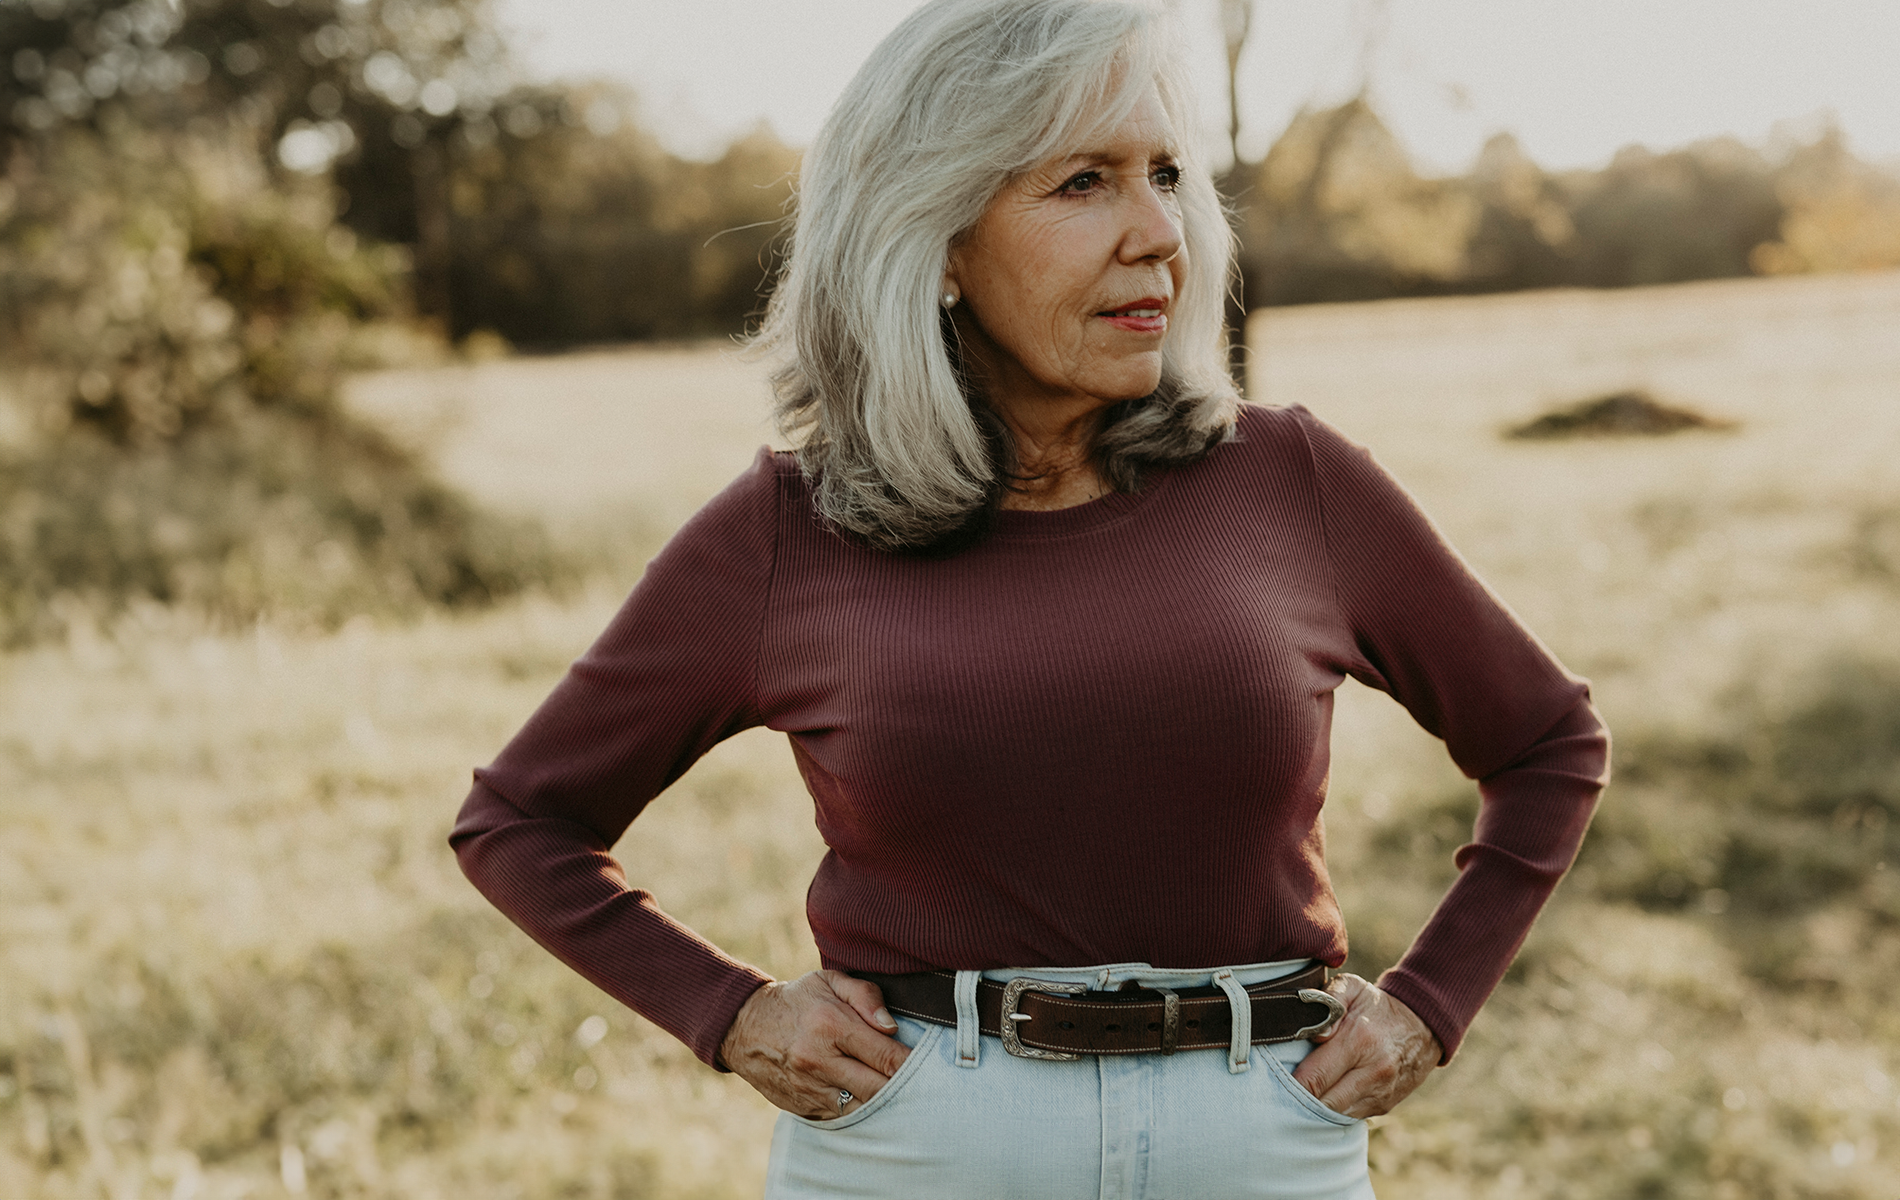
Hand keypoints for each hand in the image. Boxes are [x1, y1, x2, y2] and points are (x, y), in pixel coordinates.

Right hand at [719, 970, 909, 1118]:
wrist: (744, 1027)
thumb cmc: (798, 1000)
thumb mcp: (829, 981)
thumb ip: (866, 996)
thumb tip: (892, 1026)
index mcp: (831, 1026)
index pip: (886, 1056)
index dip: (913, 1065)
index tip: (930, 1065)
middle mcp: (820, 1061)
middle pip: (879, 1090)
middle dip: (904, 1089)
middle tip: (922, 1085)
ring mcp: (810, 1088)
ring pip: (862, 1110)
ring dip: (883, 1105)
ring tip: (901, 1097)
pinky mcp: (803, 1107)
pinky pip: (842, 1117)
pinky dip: (860, 1112)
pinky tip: (871, 1102)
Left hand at [1291, 973, 1440, 1118]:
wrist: (1424, 1025)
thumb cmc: (1377, 1005)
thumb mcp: (1353, 987)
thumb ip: (1328, 999)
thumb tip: (1315, 1033)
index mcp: (1359, 1041)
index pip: (1314, 1078)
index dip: (1289, 1083)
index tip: (1274, 1078)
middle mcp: (1372, 1072)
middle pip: (1321, 1104)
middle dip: (1298, 1100)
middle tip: (1280, 1091)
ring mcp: (1380, 1093)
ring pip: (1335, 1116)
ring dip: (1314, 1110)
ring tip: (1298, 1095)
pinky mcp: (1384, 1105)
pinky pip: (1350, 1118)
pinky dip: (1333, 1112)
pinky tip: (1322, 1098)